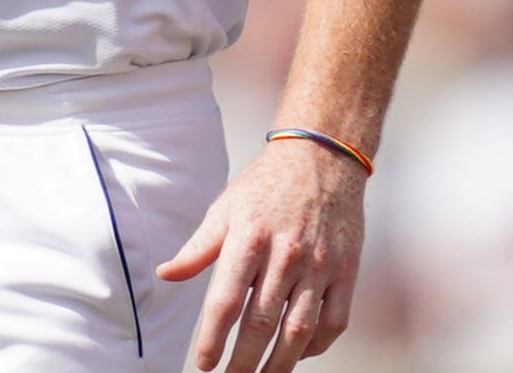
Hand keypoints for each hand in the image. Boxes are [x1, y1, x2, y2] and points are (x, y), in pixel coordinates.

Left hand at [159, 140, 368, 370]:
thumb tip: (165, 274)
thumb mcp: (225, 208)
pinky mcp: (347, 271)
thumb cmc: (264, 186)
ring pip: (299, 330)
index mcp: (248, 239)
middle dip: (243, 360)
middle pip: (261, 323)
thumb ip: (198, 248)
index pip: (226, 300)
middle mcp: (285, 255)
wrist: (322, 159)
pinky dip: (317, 345)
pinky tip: (298, 355)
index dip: (213, 338)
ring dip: (279, 363)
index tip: (204, 363)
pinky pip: (334, 321)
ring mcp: (319, 265)